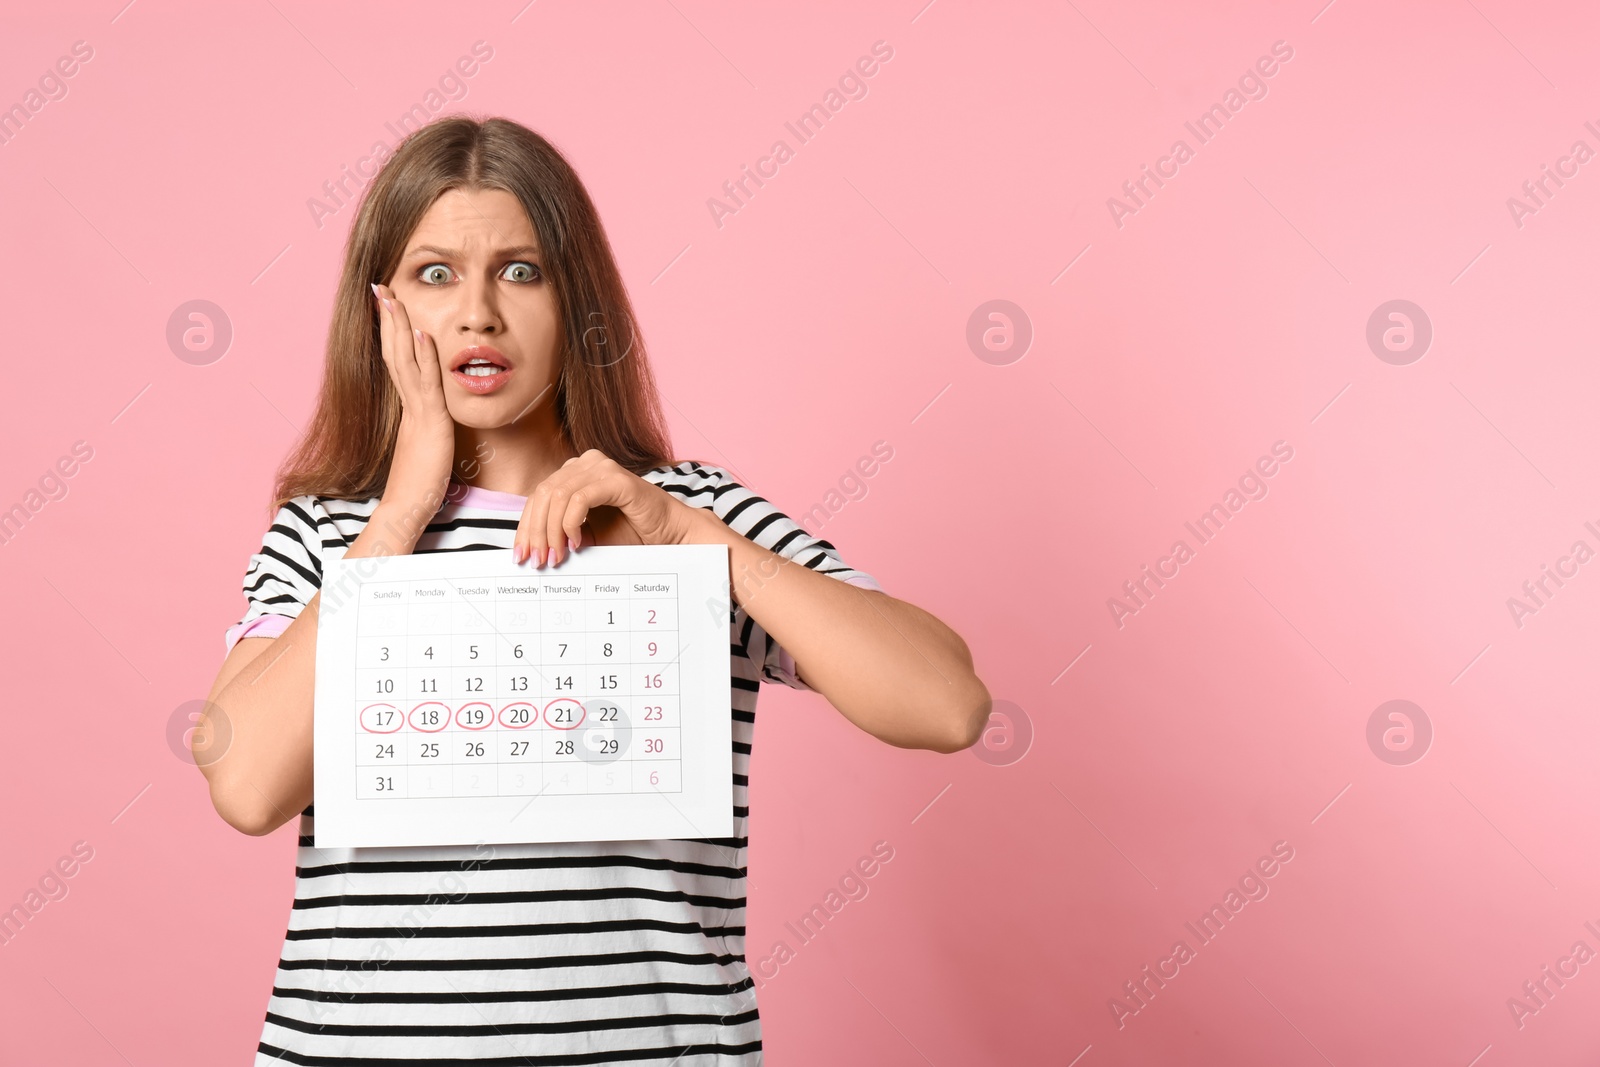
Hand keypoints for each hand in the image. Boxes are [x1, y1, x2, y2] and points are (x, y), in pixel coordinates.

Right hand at [372, 282, 454, 514]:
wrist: (406, 510)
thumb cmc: (419, 485)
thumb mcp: (426, 447)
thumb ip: (428, 428)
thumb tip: (431, 419)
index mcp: (407, 409)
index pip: (398, 362)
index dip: (392, 333)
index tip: (388, 305)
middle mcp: (407, 406)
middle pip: (394, 353)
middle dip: (388, 319)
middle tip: (380, 287)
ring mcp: (416, 413)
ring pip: (404, 361)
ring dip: (399, 327)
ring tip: (392, 297)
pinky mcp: (430, 425)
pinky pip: (426, 385)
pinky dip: (423, 358)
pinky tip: (422, 334)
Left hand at [516, 449, 701, 566]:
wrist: (667, 532)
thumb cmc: (630, 532)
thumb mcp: (587, 534)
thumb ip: (560, 534)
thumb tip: (530, 549)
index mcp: (575, 471)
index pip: (538, 496)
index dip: (526, 526)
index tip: (522, 555)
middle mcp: (586, 463)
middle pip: (543, 494)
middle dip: (535, 532)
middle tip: (538, 560)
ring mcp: (601, 467)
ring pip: (557, 496)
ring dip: (552, 531)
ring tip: (557, 556)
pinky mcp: (615, 479)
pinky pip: (579, 498)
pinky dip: (572, 523)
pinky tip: (578, 542)